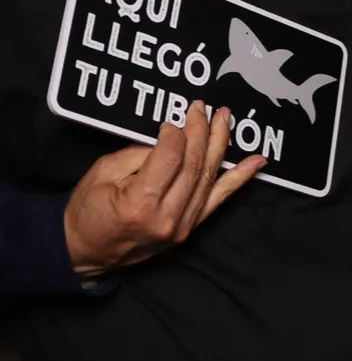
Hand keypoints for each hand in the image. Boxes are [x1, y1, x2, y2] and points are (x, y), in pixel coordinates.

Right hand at [64, 101, 264, 277]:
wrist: (85, 252)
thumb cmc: (88, 212)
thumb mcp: (103, 173)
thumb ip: (138, 153)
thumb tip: (170, 137)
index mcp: (140, 205)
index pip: (172, 158)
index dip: (176, 134)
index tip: (173, 119)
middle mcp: (166, 218)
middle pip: (195, 165)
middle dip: (202, 132)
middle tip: (204, 109)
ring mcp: (181, 227)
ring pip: (209, 178)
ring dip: (220, 145)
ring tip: (225, 120)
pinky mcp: (189, 229)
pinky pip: (218, 199)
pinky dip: (238, 179)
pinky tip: (256, 162)